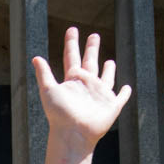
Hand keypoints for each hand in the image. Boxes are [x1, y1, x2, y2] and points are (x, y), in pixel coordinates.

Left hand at [32, 27, 132, 150]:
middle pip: (90, 61)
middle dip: (92, 48)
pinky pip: (121, 97)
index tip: (72, 29)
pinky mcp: (111, 106)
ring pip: (106, 78)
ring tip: (110, 61)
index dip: (71, 43)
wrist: (73, 134)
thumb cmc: (59, 115)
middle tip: (94, 35)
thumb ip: (44, 74)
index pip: (72, 56)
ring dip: (109, 70)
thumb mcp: (49, 91)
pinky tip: (127, 88)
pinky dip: (125, 93)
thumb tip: (35, 57)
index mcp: (73, 79)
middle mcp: (86, 85)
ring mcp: (99, 95)